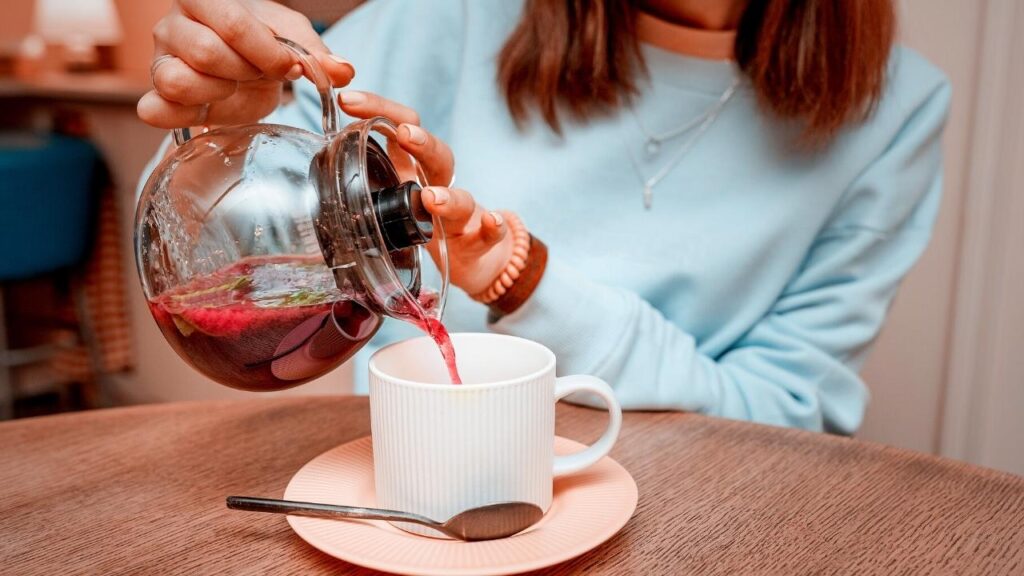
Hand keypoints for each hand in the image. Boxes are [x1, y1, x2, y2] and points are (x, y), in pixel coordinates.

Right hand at [138, 0, 354, 128]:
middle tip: (262, 74)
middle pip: (207, 53)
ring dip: (219, 92)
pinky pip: (154, 110)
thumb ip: (317, 52)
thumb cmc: (263, 41)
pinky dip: (182, 115)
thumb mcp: (293, 37)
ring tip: (235, 87)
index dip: (269, 52)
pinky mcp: (158, 96)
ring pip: (178, 81)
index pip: (233, 24)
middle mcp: (173, 24)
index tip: (290, 66)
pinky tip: (210, 108)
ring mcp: (160, 60)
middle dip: (248, 72)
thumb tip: (342, 71)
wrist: (245, 65)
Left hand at [338, 91, 513, 295]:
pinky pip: (490, 232)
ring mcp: (462, 214)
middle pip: (436, 154)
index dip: (379, 108)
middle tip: (403, 135)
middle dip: (420, 142)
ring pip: (462, 197)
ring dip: (448, 196)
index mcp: (411, 169)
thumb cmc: (419, 222)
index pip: (402, 125)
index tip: (349, 100)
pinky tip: (490, 223)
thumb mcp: (389, 197)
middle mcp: (438, 185)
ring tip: (432, 197)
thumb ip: (360, 179)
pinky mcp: (480, 241)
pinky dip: (494, 227)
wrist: (468, 256)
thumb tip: (310, 163)